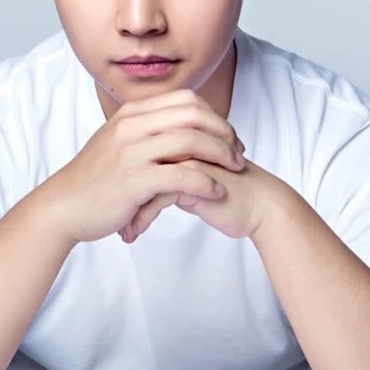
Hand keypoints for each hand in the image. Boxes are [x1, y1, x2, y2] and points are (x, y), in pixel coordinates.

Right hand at [38, 89, 247, 244]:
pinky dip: (205, 182)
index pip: (185, 100)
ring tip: (234, 171)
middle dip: (224, 133)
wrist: (62, 207)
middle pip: (193, 115)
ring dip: (221, 155)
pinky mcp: (132, 180)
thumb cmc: (94, 181)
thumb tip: (176, 129)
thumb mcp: (116, 143)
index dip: (214, 116)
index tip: (228, 138)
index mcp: (130, 114)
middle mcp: (131, 126)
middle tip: (238, 154)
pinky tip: (216, 192)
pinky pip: (181, 175)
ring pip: (191, 141)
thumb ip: (144, 132)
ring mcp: (130, 152)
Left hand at [119, 155, 293, 242]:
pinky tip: (133, 233)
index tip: (109, 201)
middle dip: (117, 193)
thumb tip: (142, 179)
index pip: (134, 151)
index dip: (119, 175)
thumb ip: (169, 171)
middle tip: (108, 216)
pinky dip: (140, 217)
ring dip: (127, 208)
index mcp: (176, 136)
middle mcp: (179, 142)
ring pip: (140, 179)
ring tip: (122, 230)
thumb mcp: (190, 181)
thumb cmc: (228, 195)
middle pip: (133, 162)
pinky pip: (154, 196)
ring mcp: (185, 157)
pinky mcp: (193, 178)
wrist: (261, 207)